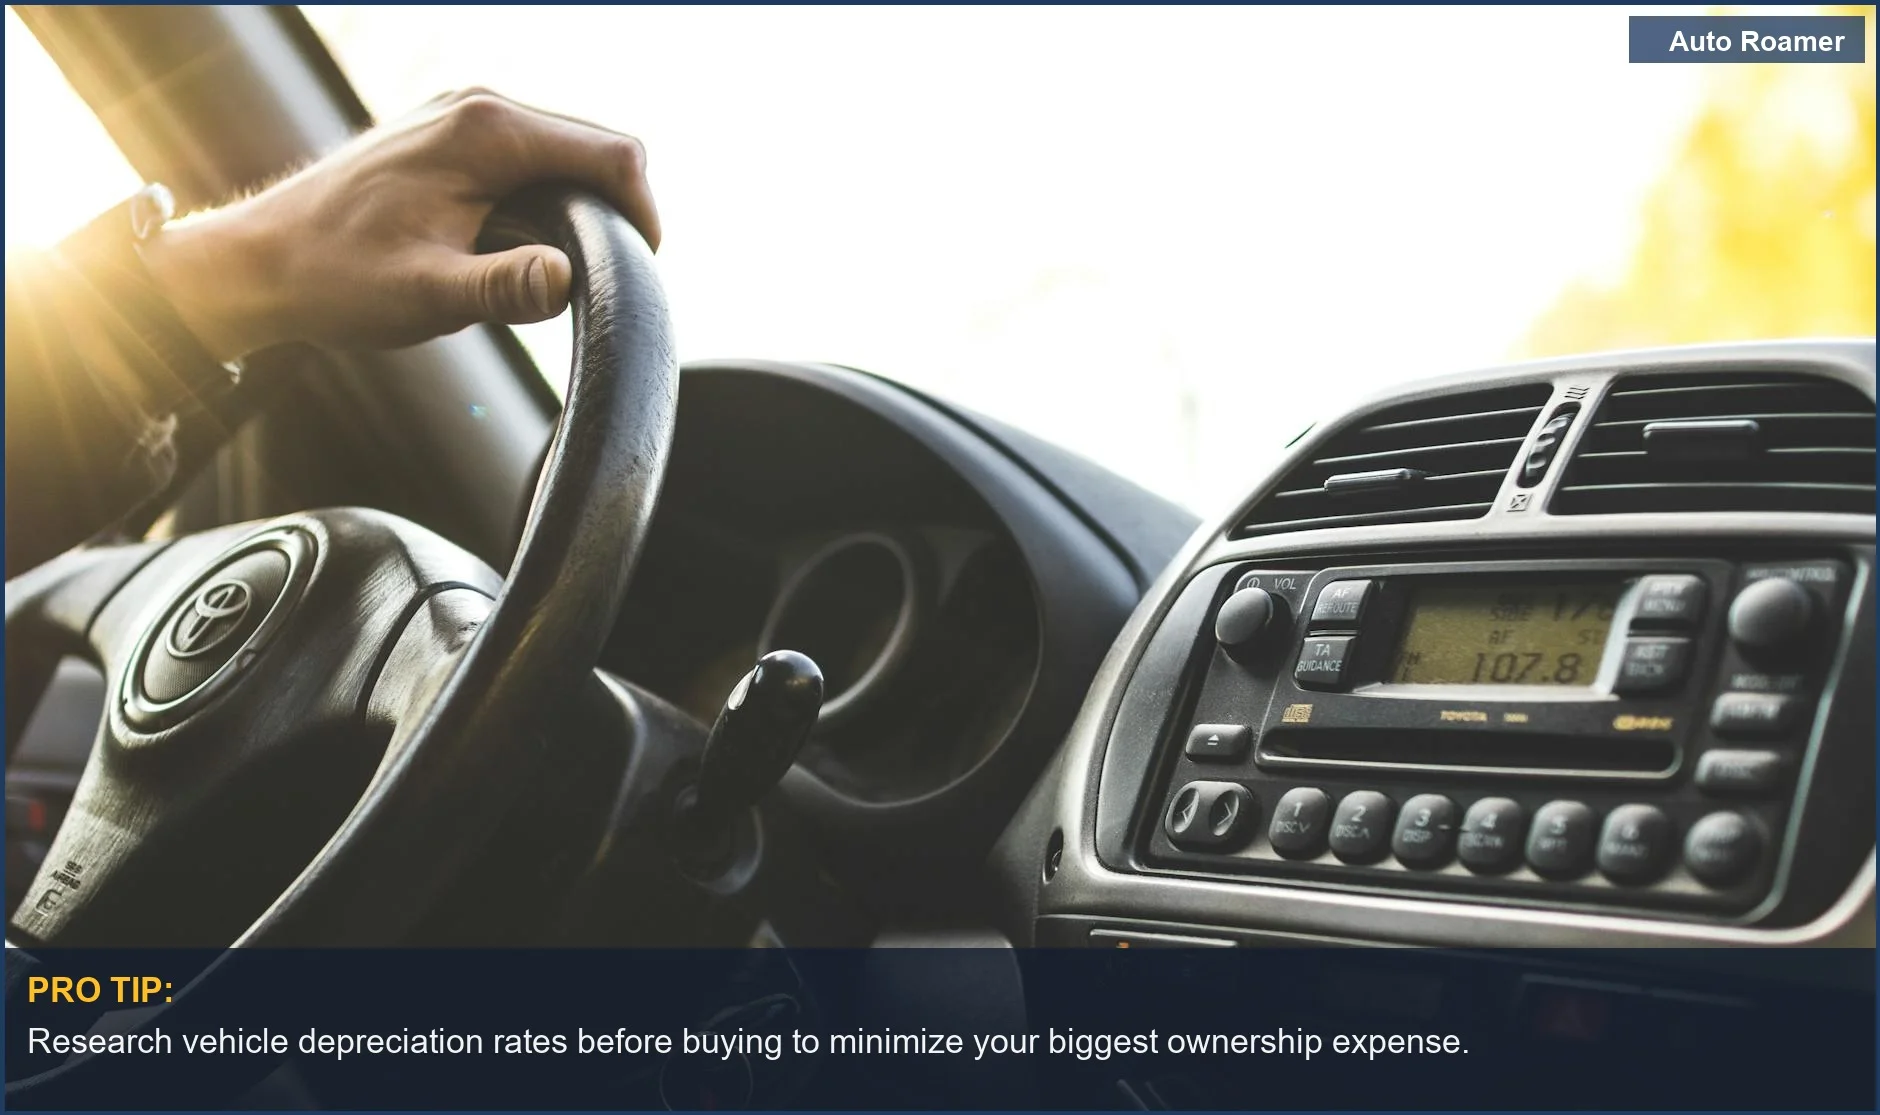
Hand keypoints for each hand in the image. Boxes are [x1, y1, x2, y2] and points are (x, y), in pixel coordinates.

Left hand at [139, 89, 659, 360]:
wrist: (258, 263)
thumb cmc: (337, 278)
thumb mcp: (428, 295)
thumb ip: (504, 288)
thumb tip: (568, 280)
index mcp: (486, 132)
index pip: (612, 154)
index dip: (643, 213)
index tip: (639, 272)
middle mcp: (479, 108)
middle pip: (596, 147)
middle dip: (616, 210)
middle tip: (607, 282)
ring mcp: (463, 117)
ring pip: (565, 153)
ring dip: (582, 208)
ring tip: (564, 270)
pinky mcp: (451, 138)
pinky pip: (531, 159)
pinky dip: (549, 201)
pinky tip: (526, 248)